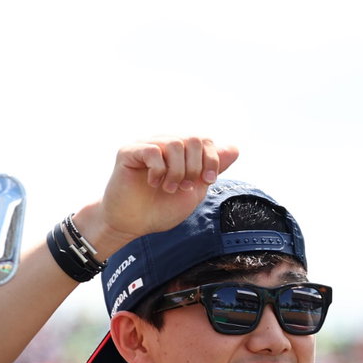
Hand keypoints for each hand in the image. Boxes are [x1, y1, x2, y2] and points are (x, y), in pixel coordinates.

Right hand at [86, 136, 241, 248]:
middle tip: (185, 187)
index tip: (207, 181)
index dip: (212, 160)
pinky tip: (153, 183)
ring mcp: (146, 146)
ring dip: (177, 171)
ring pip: (174, 143)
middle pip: (192, 139)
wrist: (134, 224)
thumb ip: (212, 169)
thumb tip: (234, 149)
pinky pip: (152, 150)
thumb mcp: (195, 190)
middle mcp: (164, 144)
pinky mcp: (128, 152)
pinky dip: (158, 170)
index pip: (205, 141)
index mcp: (181, 152)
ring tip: (169, 188)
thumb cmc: (162, 209)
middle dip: (195, 166)